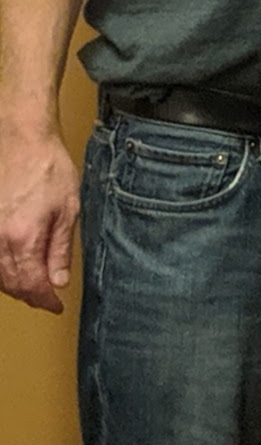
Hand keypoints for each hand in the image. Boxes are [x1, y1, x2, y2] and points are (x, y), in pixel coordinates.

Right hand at [0, 128, 79, 313]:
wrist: (21, 138)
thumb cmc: (47, 167)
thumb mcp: (68, 209)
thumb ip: (60, 249)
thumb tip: (58, 281)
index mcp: (23, 237)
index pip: (31, 284)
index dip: (44, 300)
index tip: (55, 305)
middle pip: (9, 283)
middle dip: (28, 295)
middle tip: (46, 298)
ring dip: (12, 284)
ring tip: (31, 285)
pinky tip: (11, 265)